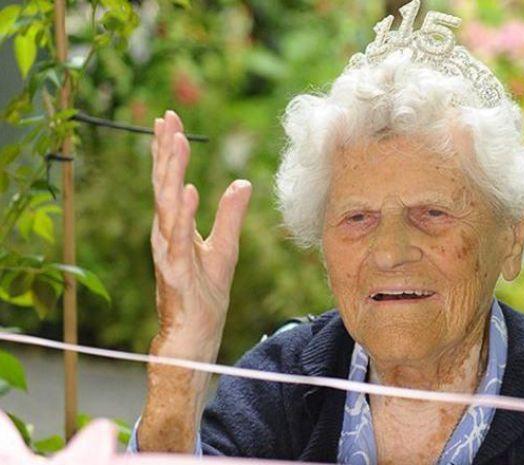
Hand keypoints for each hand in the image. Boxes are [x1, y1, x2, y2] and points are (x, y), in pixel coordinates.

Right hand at [149, 110, 251, 359]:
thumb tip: (241, 183)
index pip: (170, 182)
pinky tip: (187, 190)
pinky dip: (183, 214)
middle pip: (164, 185)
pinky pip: (179, 239)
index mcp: (175, 227)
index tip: (169, 119)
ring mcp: (168, 252)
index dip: (169, 151)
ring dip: (170, 172)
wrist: (195, 335)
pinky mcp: (175, 271)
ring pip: (167, 205)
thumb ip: (230, 216)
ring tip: (176, 141)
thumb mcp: (225, 249)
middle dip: (165, 150)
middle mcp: (166, 235)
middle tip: (167, 117)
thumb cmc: (204, 295)